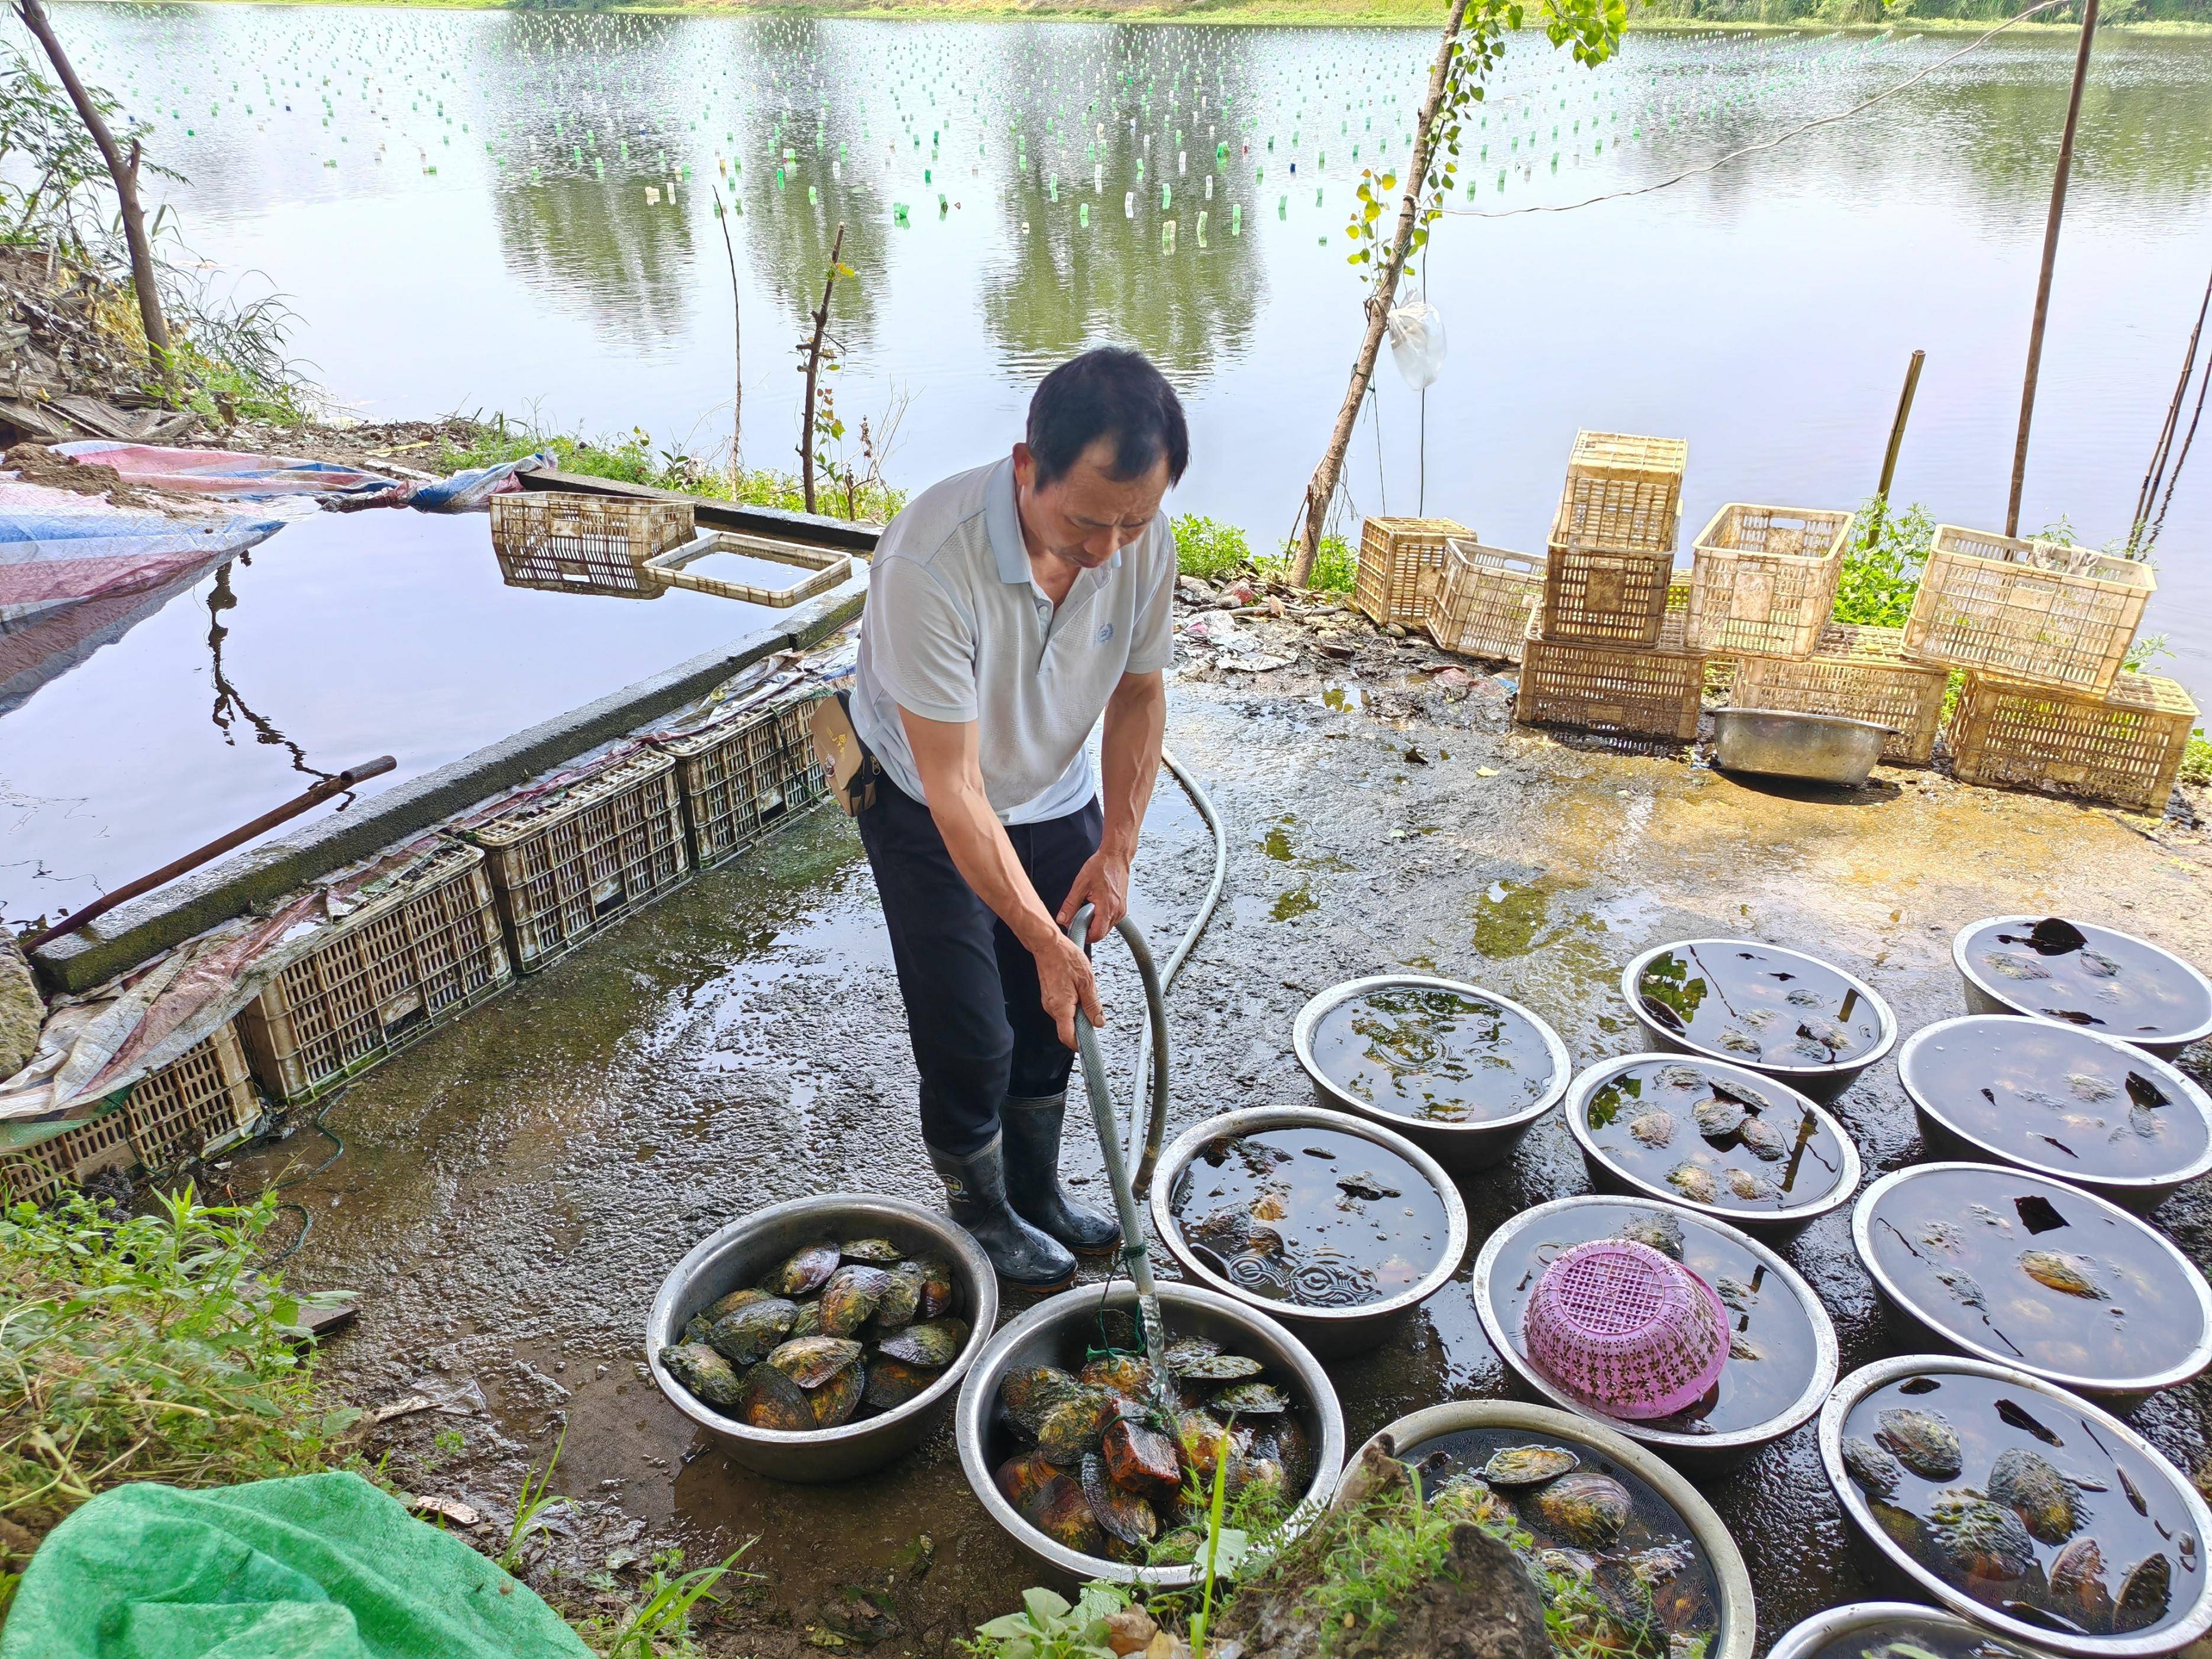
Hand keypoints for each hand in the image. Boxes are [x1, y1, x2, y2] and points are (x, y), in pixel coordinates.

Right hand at [1034, 931, 1104, 1049]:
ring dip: (1078, 1011)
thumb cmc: (1065, 958)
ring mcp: (1049, 1002)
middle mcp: (1051, 1008)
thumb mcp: (1087, 981)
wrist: (1048, 944)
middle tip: (1094, 1011)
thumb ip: (1093, 1005)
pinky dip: (1073, 1004)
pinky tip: (1078, 989)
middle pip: (1068, 1028)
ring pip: (1066, 1017)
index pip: (1067, 1037)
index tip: (1090, 1044)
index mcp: (1061, 1007)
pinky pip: (1063, 1007)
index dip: (1079, 1044)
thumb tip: (1098, 1021)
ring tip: (1085, 992)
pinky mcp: (1049, 996)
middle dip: (1082, 1024)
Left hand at [1056, 849, 1130, 944]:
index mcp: (1107, 907)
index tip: (1076, 932)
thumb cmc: (1102, 866)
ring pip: (1106, 928)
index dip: (1084, 936)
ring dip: (1095, 924)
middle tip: (1078, 920)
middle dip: (1088, 930)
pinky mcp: (1122, 907)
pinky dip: (1102, 918)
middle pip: (1102, 933)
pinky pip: (1111, 920)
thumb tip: (1062, 918)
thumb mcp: (1081, 884)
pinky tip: (1095, 908)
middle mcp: (1117, 911)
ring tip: (1087, 910)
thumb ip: (1070, 904)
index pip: (1097, 934)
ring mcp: (1122, 910)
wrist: (1116, 857)